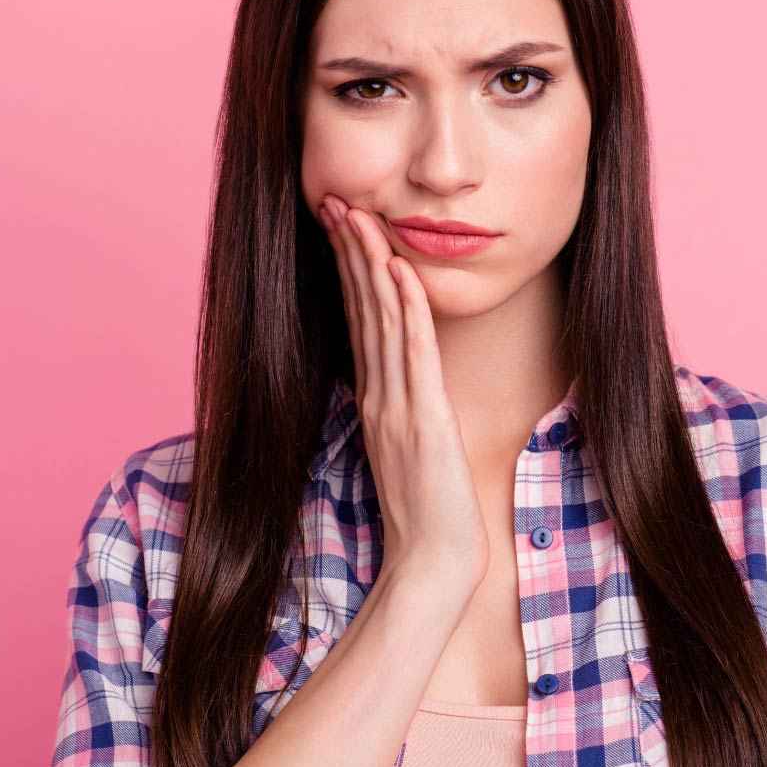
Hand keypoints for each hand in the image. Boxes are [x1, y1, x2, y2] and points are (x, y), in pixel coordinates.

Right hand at [316, 194, 491, 590]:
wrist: (432, 564)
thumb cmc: (426, 514)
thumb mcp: (407, 451)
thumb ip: (398, 411)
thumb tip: (396, 382)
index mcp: (375, 401)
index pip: (358, 321)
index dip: (348, 271)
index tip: (340, 227)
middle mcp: (379, 397)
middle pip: (361, 311)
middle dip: (349, 253)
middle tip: (335, 202)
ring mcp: (397, 408)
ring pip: (381, 322)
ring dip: (371, 266)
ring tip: (359, 218)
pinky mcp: (423, 421)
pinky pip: (413, 355)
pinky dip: (407, 310)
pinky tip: (400, 271)